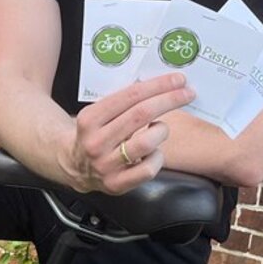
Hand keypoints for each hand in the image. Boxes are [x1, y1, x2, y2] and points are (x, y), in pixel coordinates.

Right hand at [63, 73, 193, 193]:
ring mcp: (105, 164)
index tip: (178, 80)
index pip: (130, 96)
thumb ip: (123, 101)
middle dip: (170, 100)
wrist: (75, 166)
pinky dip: (157, 157)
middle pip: (142, 114)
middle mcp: (96, 141)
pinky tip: (153, 152)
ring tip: (160, 128)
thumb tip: (161, 84)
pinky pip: (149, 169)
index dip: (158, 86)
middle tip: (188, 93)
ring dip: (162, 130)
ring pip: (147, 142)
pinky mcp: (116, 184)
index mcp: (90, 118)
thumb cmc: (96, 133)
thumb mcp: (98, 113)